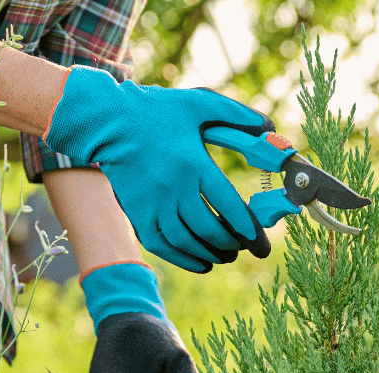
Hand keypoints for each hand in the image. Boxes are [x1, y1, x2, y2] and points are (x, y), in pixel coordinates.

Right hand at [48, 68, 271, 272]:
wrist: (109, 122)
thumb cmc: (158, 111)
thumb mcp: (199, 103)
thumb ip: (236, 115)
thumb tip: (269, 127)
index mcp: (193, 163)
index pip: (228, 205)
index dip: (248, 228)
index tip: (261, 243)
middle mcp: (173, 188)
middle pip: (209, 229)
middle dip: (233, 244)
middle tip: (246, 247)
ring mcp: (153, 204)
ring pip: (187, 242)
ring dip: (212, 254)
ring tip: (227, 255)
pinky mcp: (138, 214)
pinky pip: (163, 246)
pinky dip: (185, 260)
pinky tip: (203, 263)